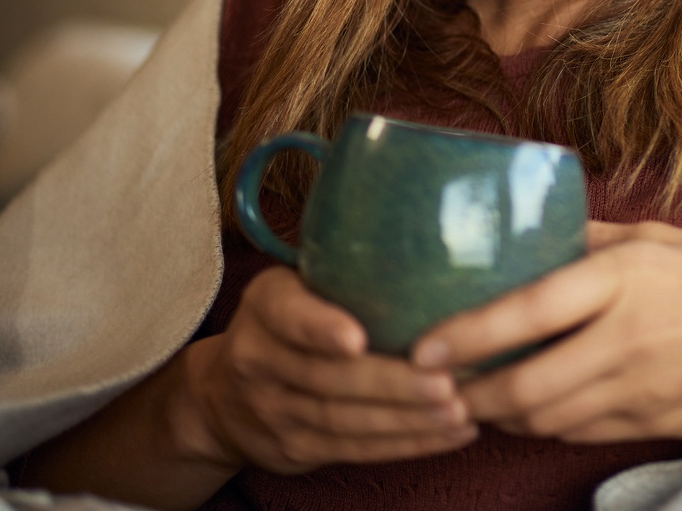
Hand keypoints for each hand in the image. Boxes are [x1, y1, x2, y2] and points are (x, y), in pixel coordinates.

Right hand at [178, 266, 476, 472]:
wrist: (223, 396)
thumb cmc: (290, 322)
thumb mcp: (296, 285)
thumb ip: (342, 269)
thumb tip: (432, 231)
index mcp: (265, 305)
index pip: (287, 315)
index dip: (320, 328)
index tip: (358, 339)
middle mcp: (259, 358)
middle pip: (327, 378)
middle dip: (391, 384)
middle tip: (446, 383)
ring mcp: (273, 409)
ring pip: (344, 420)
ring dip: (407, 420)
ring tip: (459, 412)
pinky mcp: (294, 448)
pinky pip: (353, 450)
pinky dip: (406, 444)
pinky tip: (451, 433)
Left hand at [410, 221, 681, 442]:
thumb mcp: (655, 237)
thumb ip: (588, 239)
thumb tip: (529, 234)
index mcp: (623, 279)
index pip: (528, 311)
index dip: (468, 333)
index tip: (423, 345)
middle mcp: (626, 338)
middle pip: (525, 386)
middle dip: (469, 394)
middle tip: (437, 386)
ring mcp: (641, 389)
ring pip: (546, 420)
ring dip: (502, 415)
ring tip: (477, 398)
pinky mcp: (654, 424)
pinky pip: (580, 434)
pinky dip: (546, 427)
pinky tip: (533, 410)